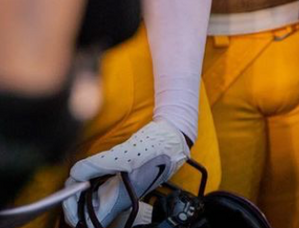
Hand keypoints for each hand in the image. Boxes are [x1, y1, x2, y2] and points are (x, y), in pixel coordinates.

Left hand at [62, 118, 188, 225]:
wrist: (173, 135)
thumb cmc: (155, 146)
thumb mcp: (125, 154)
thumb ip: (97, 164)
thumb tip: (75, 173)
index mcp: (121, 199)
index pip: (90, 221)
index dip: (74, 211)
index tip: (69, 191)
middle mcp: (120, 198)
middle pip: (89, 211)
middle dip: (75, 198)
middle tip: (72, 178)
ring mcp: (121, 189)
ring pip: (93, 199)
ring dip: (82, 188)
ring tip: (79, 172)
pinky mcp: (122, 179)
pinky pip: (100, 187)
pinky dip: (90, 180)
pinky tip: (90, 169)